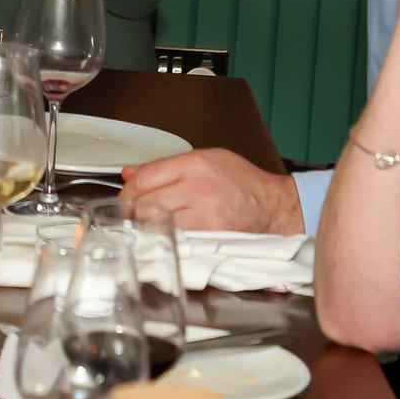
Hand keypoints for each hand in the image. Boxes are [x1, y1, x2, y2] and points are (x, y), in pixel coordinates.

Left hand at [120, 147, 303, 235]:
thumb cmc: (241, 181)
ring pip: (156, 222)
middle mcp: (198, 189)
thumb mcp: (206, 159)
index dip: (129, 189)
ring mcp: (204, 216)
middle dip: (131, 208)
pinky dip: (164, 238)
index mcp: (195, 165)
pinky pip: (174, 239)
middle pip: (146, 201)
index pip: (146, 177)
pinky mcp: (210, 238)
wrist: (274, 208)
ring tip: (143, 224)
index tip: (126, 196)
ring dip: (145, 225)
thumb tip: (129, 173)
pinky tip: (162, 235)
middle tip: (128, 213)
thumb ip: (166, 166)